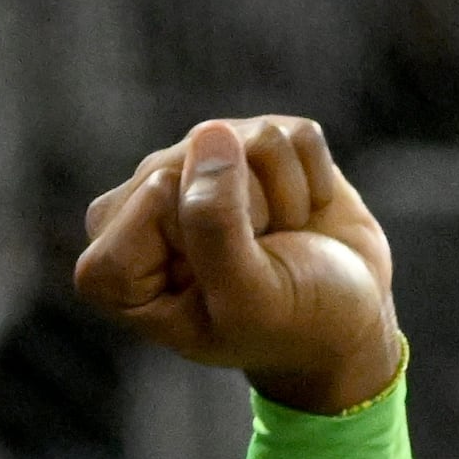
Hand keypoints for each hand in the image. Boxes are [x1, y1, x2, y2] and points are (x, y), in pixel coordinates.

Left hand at [75, 117, 400, 415]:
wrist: (350, 315)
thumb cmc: (290, 325)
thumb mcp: (249, 299)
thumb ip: (214, 226)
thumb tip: (210, 133)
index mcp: (109, 271)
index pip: (156, 197)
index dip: (208, 233)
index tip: (225, 282)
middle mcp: (135, 211)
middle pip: (191, 162)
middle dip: (248, 213)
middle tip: (259, 262)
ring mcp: (187, 169)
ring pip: (241, 139)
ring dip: (284, 198)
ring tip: (278, 241)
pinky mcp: (244, 142)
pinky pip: (287, 133)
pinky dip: (312, 177)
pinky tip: (299, 215)